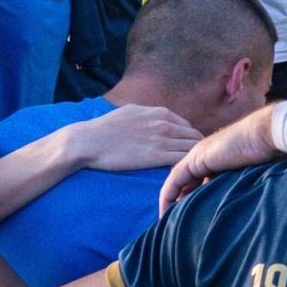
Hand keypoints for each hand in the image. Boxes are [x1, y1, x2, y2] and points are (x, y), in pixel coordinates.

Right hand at [68, 104, 201, 171]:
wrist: (88, 141)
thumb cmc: (106, 128)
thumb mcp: (132, 112)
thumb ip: (150, 115)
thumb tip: (159, 118)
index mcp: (161, 113)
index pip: (188, 127)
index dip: (190, 140)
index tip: (188, 152)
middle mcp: (165, 124)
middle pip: (195, 137)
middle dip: (198, 150)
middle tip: (195, 164)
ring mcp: (162, 140)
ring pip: (192, 149)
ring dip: (194, 160)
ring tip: (192, 172)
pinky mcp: (156, 156)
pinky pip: (182, 160)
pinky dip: (186, 167)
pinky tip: (183, 175)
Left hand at [160, 105, 280, 210]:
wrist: (266, 135)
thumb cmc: (267, 154)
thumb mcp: (251, 174)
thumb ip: (240, 185)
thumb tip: (243, 208)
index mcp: (217, 160)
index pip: (197, 182)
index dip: (190, 199)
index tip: (187, 220)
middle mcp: (204, 156)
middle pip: (185, 183)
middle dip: (179, 202)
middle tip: (175, 224)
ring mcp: (199, 156)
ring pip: (177, 182)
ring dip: (171, 201)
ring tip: (168, 222)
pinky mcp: (195, 159)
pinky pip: (175, 180)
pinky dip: (168, 196)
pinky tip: (166, 211)